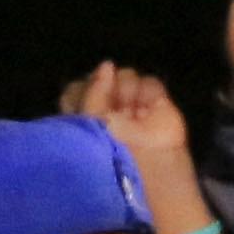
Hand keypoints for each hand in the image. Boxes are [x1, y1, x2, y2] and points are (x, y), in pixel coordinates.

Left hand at [58, 60, 188, 174]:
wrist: (148, 168)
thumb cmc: (109, 150)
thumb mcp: (90, 122)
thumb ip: (94, 90)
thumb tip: (107, 64)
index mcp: (84, 120)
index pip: (75, 90)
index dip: (80, 88)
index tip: (84, 96)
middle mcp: (107, 111)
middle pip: (102, 79)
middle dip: (106, 89)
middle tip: (112, 109)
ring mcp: (132, 107)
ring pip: (125, 76)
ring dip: (127, 92)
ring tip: (132, 114)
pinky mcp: (158, 105)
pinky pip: (150, 82)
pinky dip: (149, 94)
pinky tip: (147, 111)